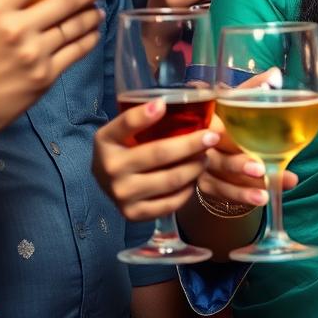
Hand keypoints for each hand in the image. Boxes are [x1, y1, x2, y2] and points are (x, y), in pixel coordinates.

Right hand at [92, 99, 221, 220]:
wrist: (106, 180)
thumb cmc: (125, 146)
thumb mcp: (125, 127)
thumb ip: (144, 115)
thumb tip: (175, 103)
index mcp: (106, 140)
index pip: (125, 124)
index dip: (143, 115)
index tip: (163, 105)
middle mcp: (110, 168)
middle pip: (159, 154)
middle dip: (191, 144)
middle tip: (211, 137)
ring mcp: (121, 194)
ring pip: (170, 180)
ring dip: (195, 167)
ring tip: (205, 157)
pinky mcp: (133, 214)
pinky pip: (170, 203)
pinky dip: (187, 189)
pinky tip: (193, 178)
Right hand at [197, 70, 298, 210]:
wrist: (196, 140)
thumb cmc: (220, 115)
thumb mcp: (232, 100)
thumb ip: (252, 89)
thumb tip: (275, 74)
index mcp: (205, 121)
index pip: (217, 130)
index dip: (230, 135)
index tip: (241, 138)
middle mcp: (197, 147)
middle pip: (219, 158)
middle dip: (240, 165)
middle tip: (262, 170)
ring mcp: (197, 169)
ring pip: (222, 181)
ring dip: (245, 189)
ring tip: (268, 193)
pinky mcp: (203, 186)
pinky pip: (221, 195)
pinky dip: (242, 198)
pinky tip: (263, 199)